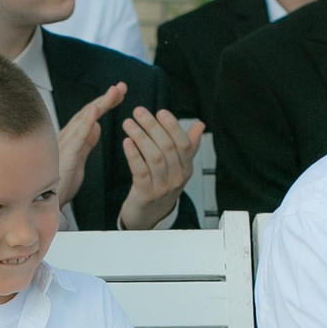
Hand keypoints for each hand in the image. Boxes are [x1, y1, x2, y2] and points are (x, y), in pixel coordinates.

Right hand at [54, 84, 125, 205]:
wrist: (41, 206)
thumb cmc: (58, 186)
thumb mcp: (79, 161)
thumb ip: (86, 143)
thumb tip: (96, 127)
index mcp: (72, 140)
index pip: (89, 117)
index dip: (103, 103)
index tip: (119, 93)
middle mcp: (66, 139)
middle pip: (87, 114)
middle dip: (105, 99)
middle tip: (122, 86)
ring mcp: (63, 146)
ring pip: (82, 121)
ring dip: (99, 104)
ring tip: (114, 92)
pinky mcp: (64, 157)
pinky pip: (77, 138)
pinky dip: (85, 122)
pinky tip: (95, 111)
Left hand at [119, 107, 204, 228]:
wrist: (149, 216)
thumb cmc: (162, 185)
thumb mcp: (178, 167)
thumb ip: (188, 145)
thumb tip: (200, 125)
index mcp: (187, 168)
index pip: (184, 144)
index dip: (173, 126)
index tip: (161, 112)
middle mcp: (177, 178)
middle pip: (167, 147)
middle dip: (152, 126)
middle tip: (138, 111)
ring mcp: (162, 188)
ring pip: (154, 157)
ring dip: (140, 137)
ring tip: (128, 123)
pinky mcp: (146, 195)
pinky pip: (140, 171)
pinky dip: (133, 155)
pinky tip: (126, 142)